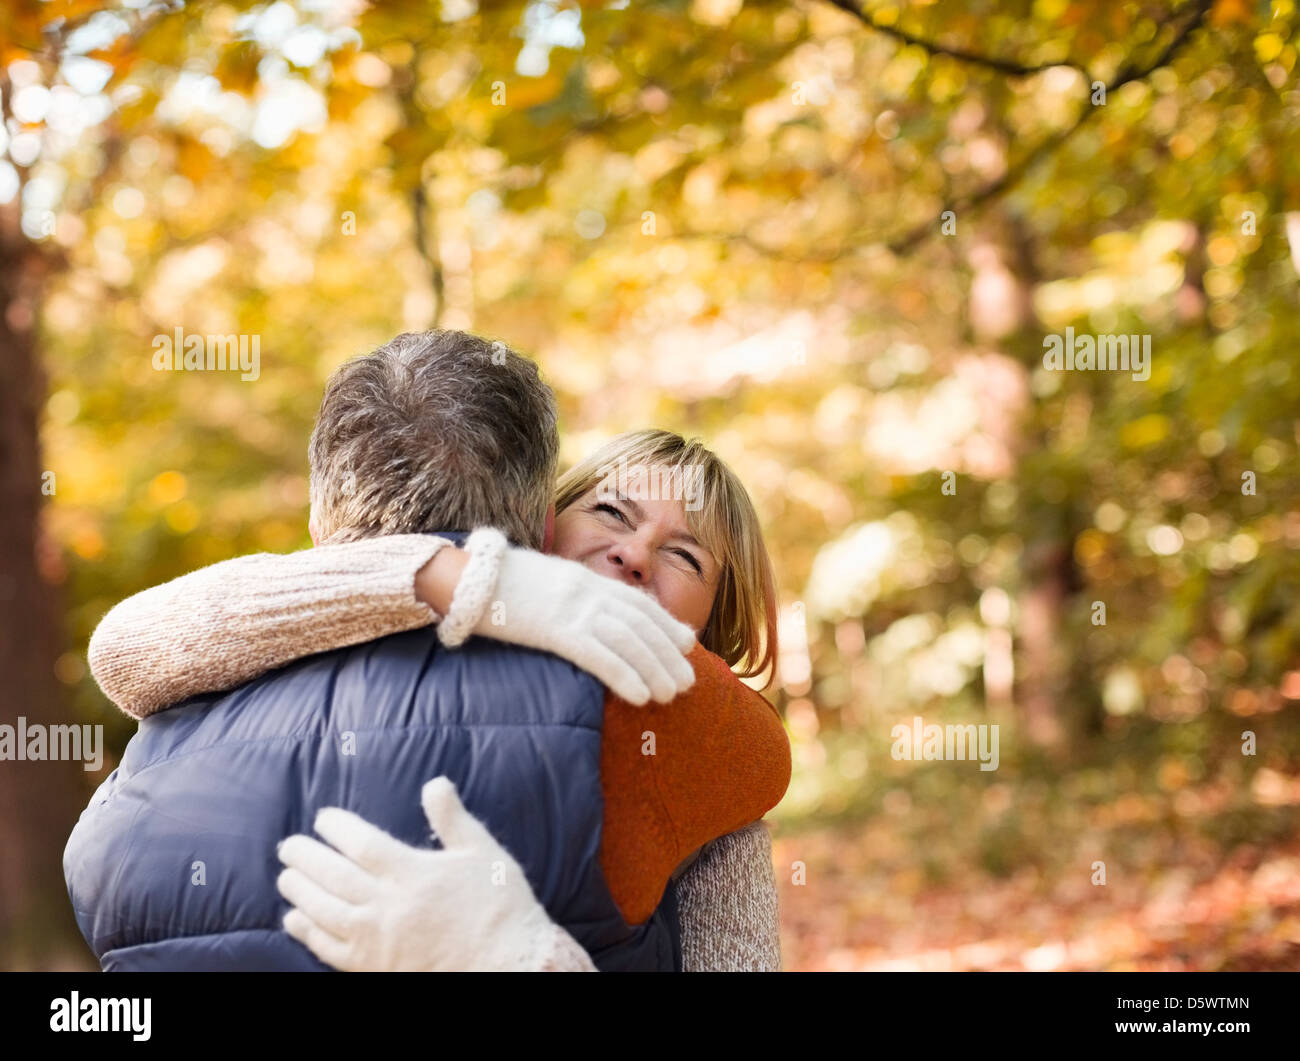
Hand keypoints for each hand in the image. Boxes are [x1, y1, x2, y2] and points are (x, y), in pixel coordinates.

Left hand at [277, 778, 566, 971]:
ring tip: (286, 877)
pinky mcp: (373, 968)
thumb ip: (452, 819)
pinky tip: (294, 920)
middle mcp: (388, 905)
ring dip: (300, 891)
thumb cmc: (499, 906)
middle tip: (288, 845)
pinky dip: (307, 933)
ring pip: (324, 911)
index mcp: (413, 872)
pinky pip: (330, 949)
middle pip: (333, 876)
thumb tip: (434, 784)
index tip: (323, 819)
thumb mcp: (482, 852)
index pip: (361, 844)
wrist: (508, 964)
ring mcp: (377, 940)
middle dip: (306, 857)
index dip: (336, 828)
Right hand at [471, 544, 696, 704]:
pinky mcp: (556, 630)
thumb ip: (571, 595)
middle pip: (640, 624)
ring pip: (628, 641)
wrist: (467, 575)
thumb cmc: (500, 583)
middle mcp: (588, 590)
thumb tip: (591, 617)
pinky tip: (641, 696)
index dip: (665, 623)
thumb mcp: (545, 582)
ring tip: (671, 695)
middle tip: (687, 681)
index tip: (686, 643)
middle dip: (667, 654)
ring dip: (654, 670)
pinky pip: (599, 657)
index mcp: (585, 578)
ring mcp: (574, 609)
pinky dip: (625, 677)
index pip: (637, 602)